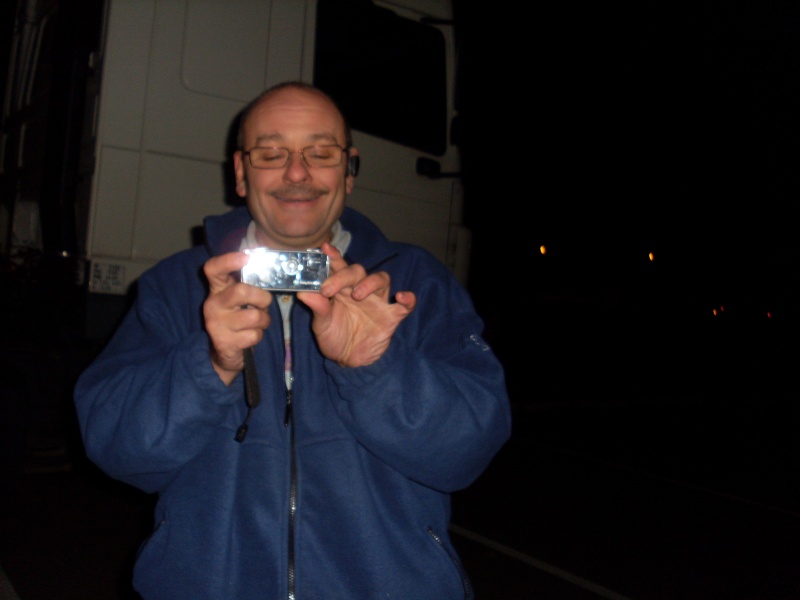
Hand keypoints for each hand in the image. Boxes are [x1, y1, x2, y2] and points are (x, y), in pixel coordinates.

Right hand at [203, 252, 272, 384]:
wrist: (225, 353)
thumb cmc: (238, 320)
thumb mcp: (240, 300)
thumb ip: (249, 284)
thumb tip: (269, 265)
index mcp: (217, 289)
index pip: (213, 268)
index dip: (229, 260)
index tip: (246, 257)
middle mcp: (213, 304)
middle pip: (241, 291)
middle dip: (262, 298)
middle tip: (264, 304)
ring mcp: (216, 324)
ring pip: (254, 316)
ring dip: (264, 320)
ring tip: (258, 323)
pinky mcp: (224, 342)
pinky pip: (254, 335)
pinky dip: (258, 335)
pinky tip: (250, 336)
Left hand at [297, 243, 415, 366]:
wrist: (349, 361)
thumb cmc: (334, 338)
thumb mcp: (322, 326)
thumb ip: (318, 309)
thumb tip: (303, 293)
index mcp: (341, 289)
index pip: (338, 268)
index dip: (333, 256)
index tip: (325, 248)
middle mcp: (360, 290)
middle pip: (358, 271)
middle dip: (343, 275)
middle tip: (328, 290)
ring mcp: (378, 302)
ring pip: (381, 279)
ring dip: (370, 282)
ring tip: (357, 295)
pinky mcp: (392, 316)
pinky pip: (406, 305)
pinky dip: (408, 298)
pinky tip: (401, 297)